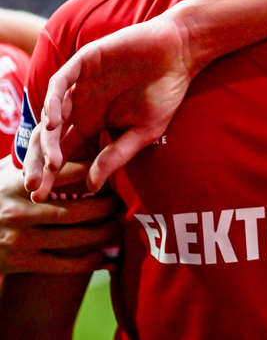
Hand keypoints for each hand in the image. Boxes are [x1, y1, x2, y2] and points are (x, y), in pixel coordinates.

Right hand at [0, 156, 119, 273]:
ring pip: (72, 238)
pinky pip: (60, 266)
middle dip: (104, 207)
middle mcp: (20, 211)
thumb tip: (64, 132)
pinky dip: (87, 263)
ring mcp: (20, 240)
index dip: (93, 171)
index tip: (114, 168)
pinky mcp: (20, 263)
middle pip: (74, 209)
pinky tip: (106, 256)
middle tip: (123, 201)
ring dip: (101, 234)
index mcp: (19, 183)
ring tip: (119, 226)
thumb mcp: (6, 171)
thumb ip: (33, 158)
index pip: (63, 173)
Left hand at [24, 13, 198, 200]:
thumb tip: (91, 186)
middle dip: (39, 161)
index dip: (49, 173)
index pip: (63, 149)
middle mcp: (82, 103)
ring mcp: (81, 82)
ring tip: (51, 162)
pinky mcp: (84, 61)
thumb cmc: (166, 91)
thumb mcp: (143, 132)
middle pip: (50, 136)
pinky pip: (60, 82)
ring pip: (51, 112)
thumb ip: (116, 155)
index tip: (42, 196)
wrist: (179, 52)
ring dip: (46, 139)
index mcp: (94, 121)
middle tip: (34, 187)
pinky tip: (54, 123)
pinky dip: (53, 102)